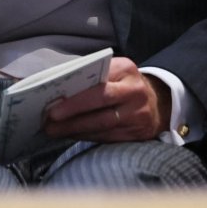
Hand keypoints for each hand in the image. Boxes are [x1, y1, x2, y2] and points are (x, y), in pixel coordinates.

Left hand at [44, 57, 169, 141]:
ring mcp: (139, 115)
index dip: (75, 99)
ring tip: (54, 130)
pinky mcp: (138, 134)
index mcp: (126, 70)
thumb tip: (58, 86)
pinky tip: (71, 135)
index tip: (53, 106)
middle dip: (72, 115)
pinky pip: (109, 137)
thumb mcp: (114, 69)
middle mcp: (135, 93)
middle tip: (49, 121)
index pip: (98, 85)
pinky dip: (87, 137)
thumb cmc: (124, 82)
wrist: (158, 102)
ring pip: (103, 126)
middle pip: (100, 106)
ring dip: (75, 129)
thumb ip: (92, 74)